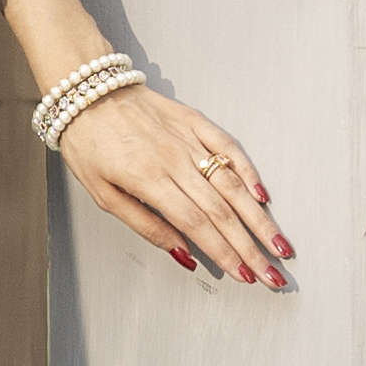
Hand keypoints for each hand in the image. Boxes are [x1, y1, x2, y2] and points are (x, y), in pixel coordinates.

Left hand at [59, 85, 291, 288]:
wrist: (85, 90)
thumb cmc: (88, 142)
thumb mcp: (102, 193)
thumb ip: (144, 225)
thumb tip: (181, 253)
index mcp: (149, 180)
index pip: (197, 225)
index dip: (224, 254)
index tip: (244, 275)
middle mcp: (175, 160)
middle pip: (221, 211)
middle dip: (251, 247)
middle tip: (272, 273)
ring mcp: (188, 139)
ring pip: (232, 184)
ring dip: (259, 219)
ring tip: (279, 244)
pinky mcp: (195, 121)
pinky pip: (229, 147)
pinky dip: (249, 172)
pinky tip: (263, 196)